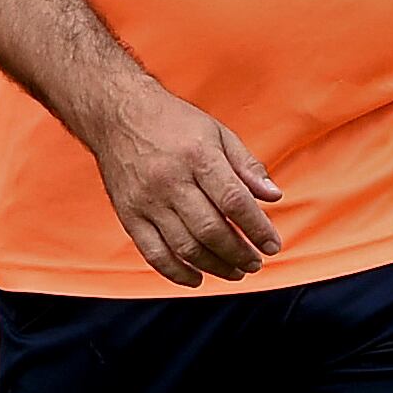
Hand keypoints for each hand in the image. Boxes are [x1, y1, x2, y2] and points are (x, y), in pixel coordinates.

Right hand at [83, 82, 282, 287]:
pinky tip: (197, 278)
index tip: (272, 245)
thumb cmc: (173, 122)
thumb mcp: (217, 132)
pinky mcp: (128, 215)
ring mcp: (147, 201)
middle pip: (211, 230)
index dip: (257, 229)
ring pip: (185, 247)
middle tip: (255, 262)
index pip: (234, 202)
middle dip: (238, 254)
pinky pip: (154, 253)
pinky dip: (177, 273)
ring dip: (215, 266)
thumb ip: (247, 165)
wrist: (117, 114)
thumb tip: (274, 196)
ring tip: (235, 272)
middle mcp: (171, 180)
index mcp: (198, 156)